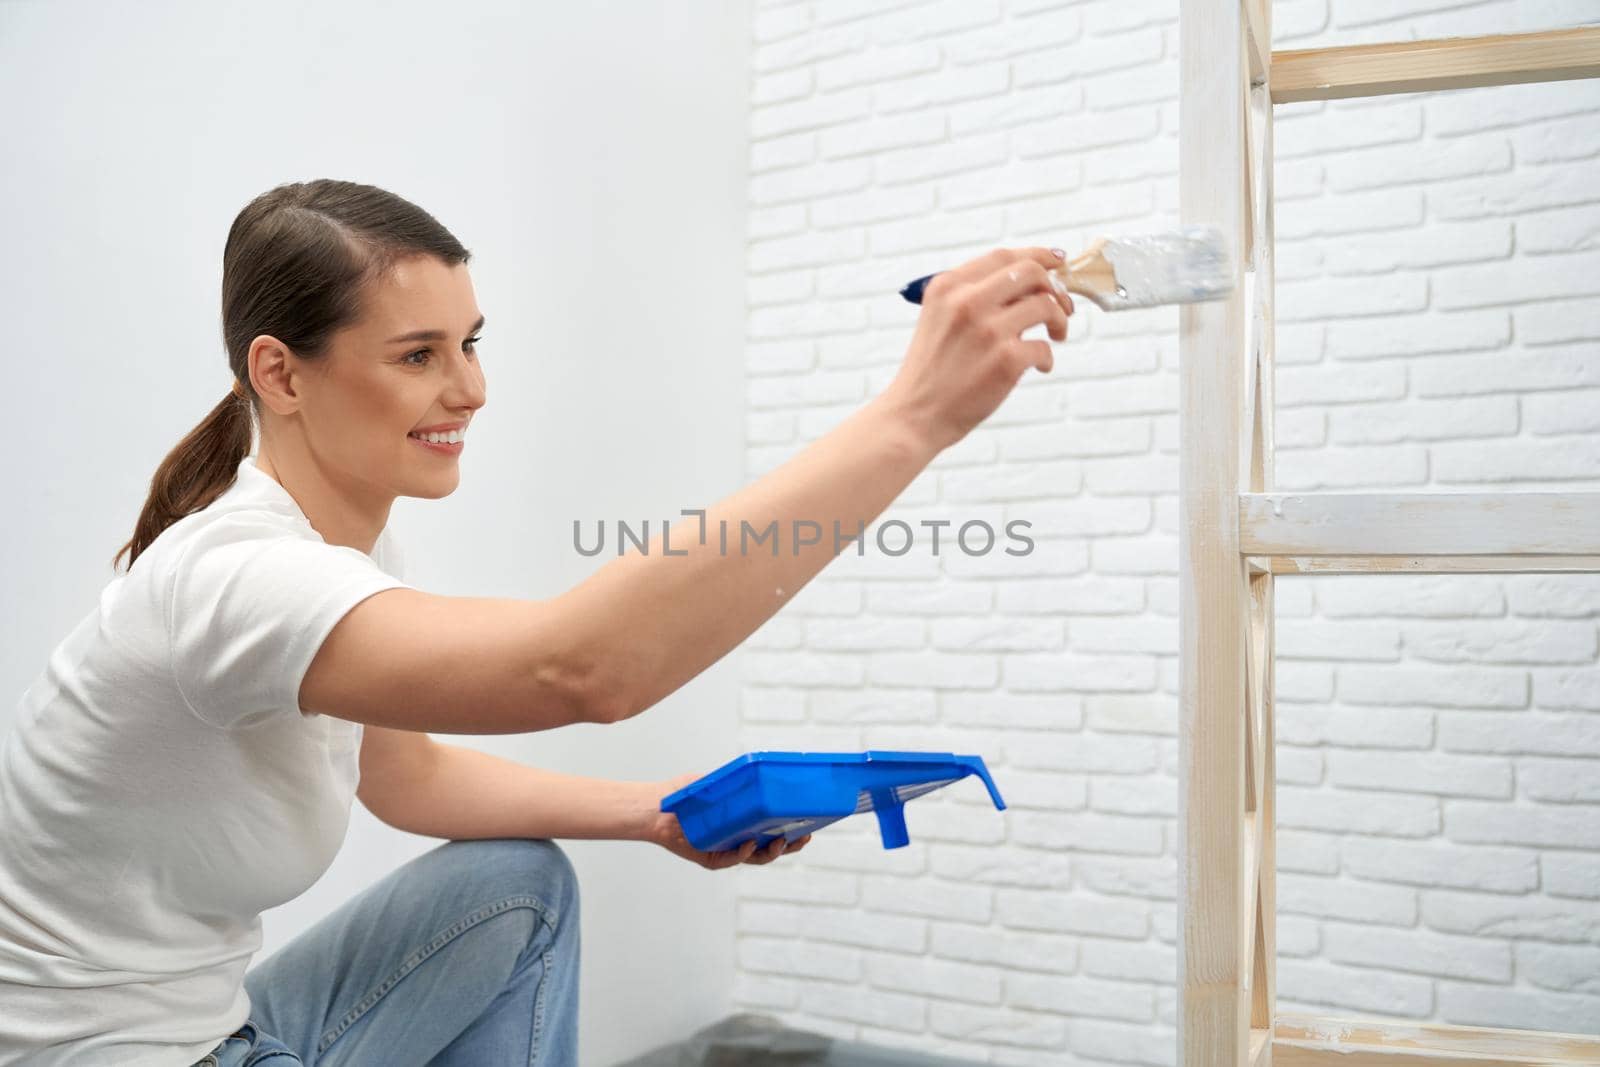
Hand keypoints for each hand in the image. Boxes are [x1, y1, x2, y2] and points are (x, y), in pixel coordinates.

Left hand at [645, 773, 812, 869]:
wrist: (657, 807)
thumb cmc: (685, 794)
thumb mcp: (717, 783)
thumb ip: (736, 781)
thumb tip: (761, 766)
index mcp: (744, 825)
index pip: (774, 832)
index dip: (792, 833)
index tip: (810, 827)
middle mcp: (738, 841)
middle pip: (771, 849)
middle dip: (790, 845)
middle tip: (805, 837)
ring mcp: (726, 851)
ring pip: (756, 858)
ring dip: (771, 852)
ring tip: (781, 842)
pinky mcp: (710, 858)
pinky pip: (731, 859)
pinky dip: (742, 853)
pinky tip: (750, 844)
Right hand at [881, 246, 1073, 453]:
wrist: (914, 415)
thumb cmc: (932, 371)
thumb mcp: (939, 318)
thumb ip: (974, 298)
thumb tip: (1030, 287)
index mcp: (948, 287)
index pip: (1003, 257)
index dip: (1038, 255)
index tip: (1057, 262)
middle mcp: (967, 301)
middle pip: (1031, 272)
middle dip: (1056, 287)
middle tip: (1063, 306)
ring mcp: (988, 330)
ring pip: (1046, 305)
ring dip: (1059, 320)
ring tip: (1055, 336)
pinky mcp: (1006, 360)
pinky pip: (1044, 347)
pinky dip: (1047, 358)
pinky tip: (1038, 367)